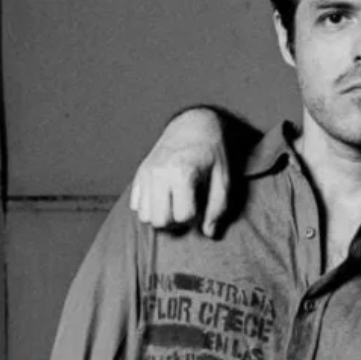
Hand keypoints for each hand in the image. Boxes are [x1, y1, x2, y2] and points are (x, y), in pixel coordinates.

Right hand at [129, 108, 231, 234]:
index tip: (203, 208)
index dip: (196, 219)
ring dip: (161, 216)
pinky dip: (149, 207)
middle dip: (176, 222)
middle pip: (159, 221)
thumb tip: (209, 233)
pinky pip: (136, 205)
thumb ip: (218, 208)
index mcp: (182, 174)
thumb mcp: (224, 179)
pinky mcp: (139, 174)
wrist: (195, 126)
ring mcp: (146, 173)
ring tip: (176, 205)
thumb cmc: (213, 154)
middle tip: (188, 209)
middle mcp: (159, 174)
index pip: (184, 216)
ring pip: (145, 216)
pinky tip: (165, 198)